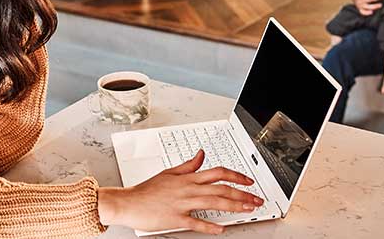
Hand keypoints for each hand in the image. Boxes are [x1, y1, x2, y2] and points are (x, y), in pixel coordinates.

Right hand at [97, 150, 262, 234]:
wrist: (128, 202)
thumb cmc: (146, 190)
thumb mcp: (169, 172)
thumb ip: (188, 165)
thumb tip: (201, 154)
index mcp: (187, 178)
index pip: (218, 172)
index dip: (236, 175)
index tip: (248, 181)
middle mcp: (187, 189)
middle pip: (221, 188)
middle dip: (242, 193)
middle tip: (256, 199)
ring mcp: (182, 203)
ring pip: (213, 202)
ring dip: (234, 206)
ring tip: (248, 210)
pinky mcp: (175, 218)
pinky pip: (196, 222)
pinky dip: (210, 226)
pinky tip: (221, 229)